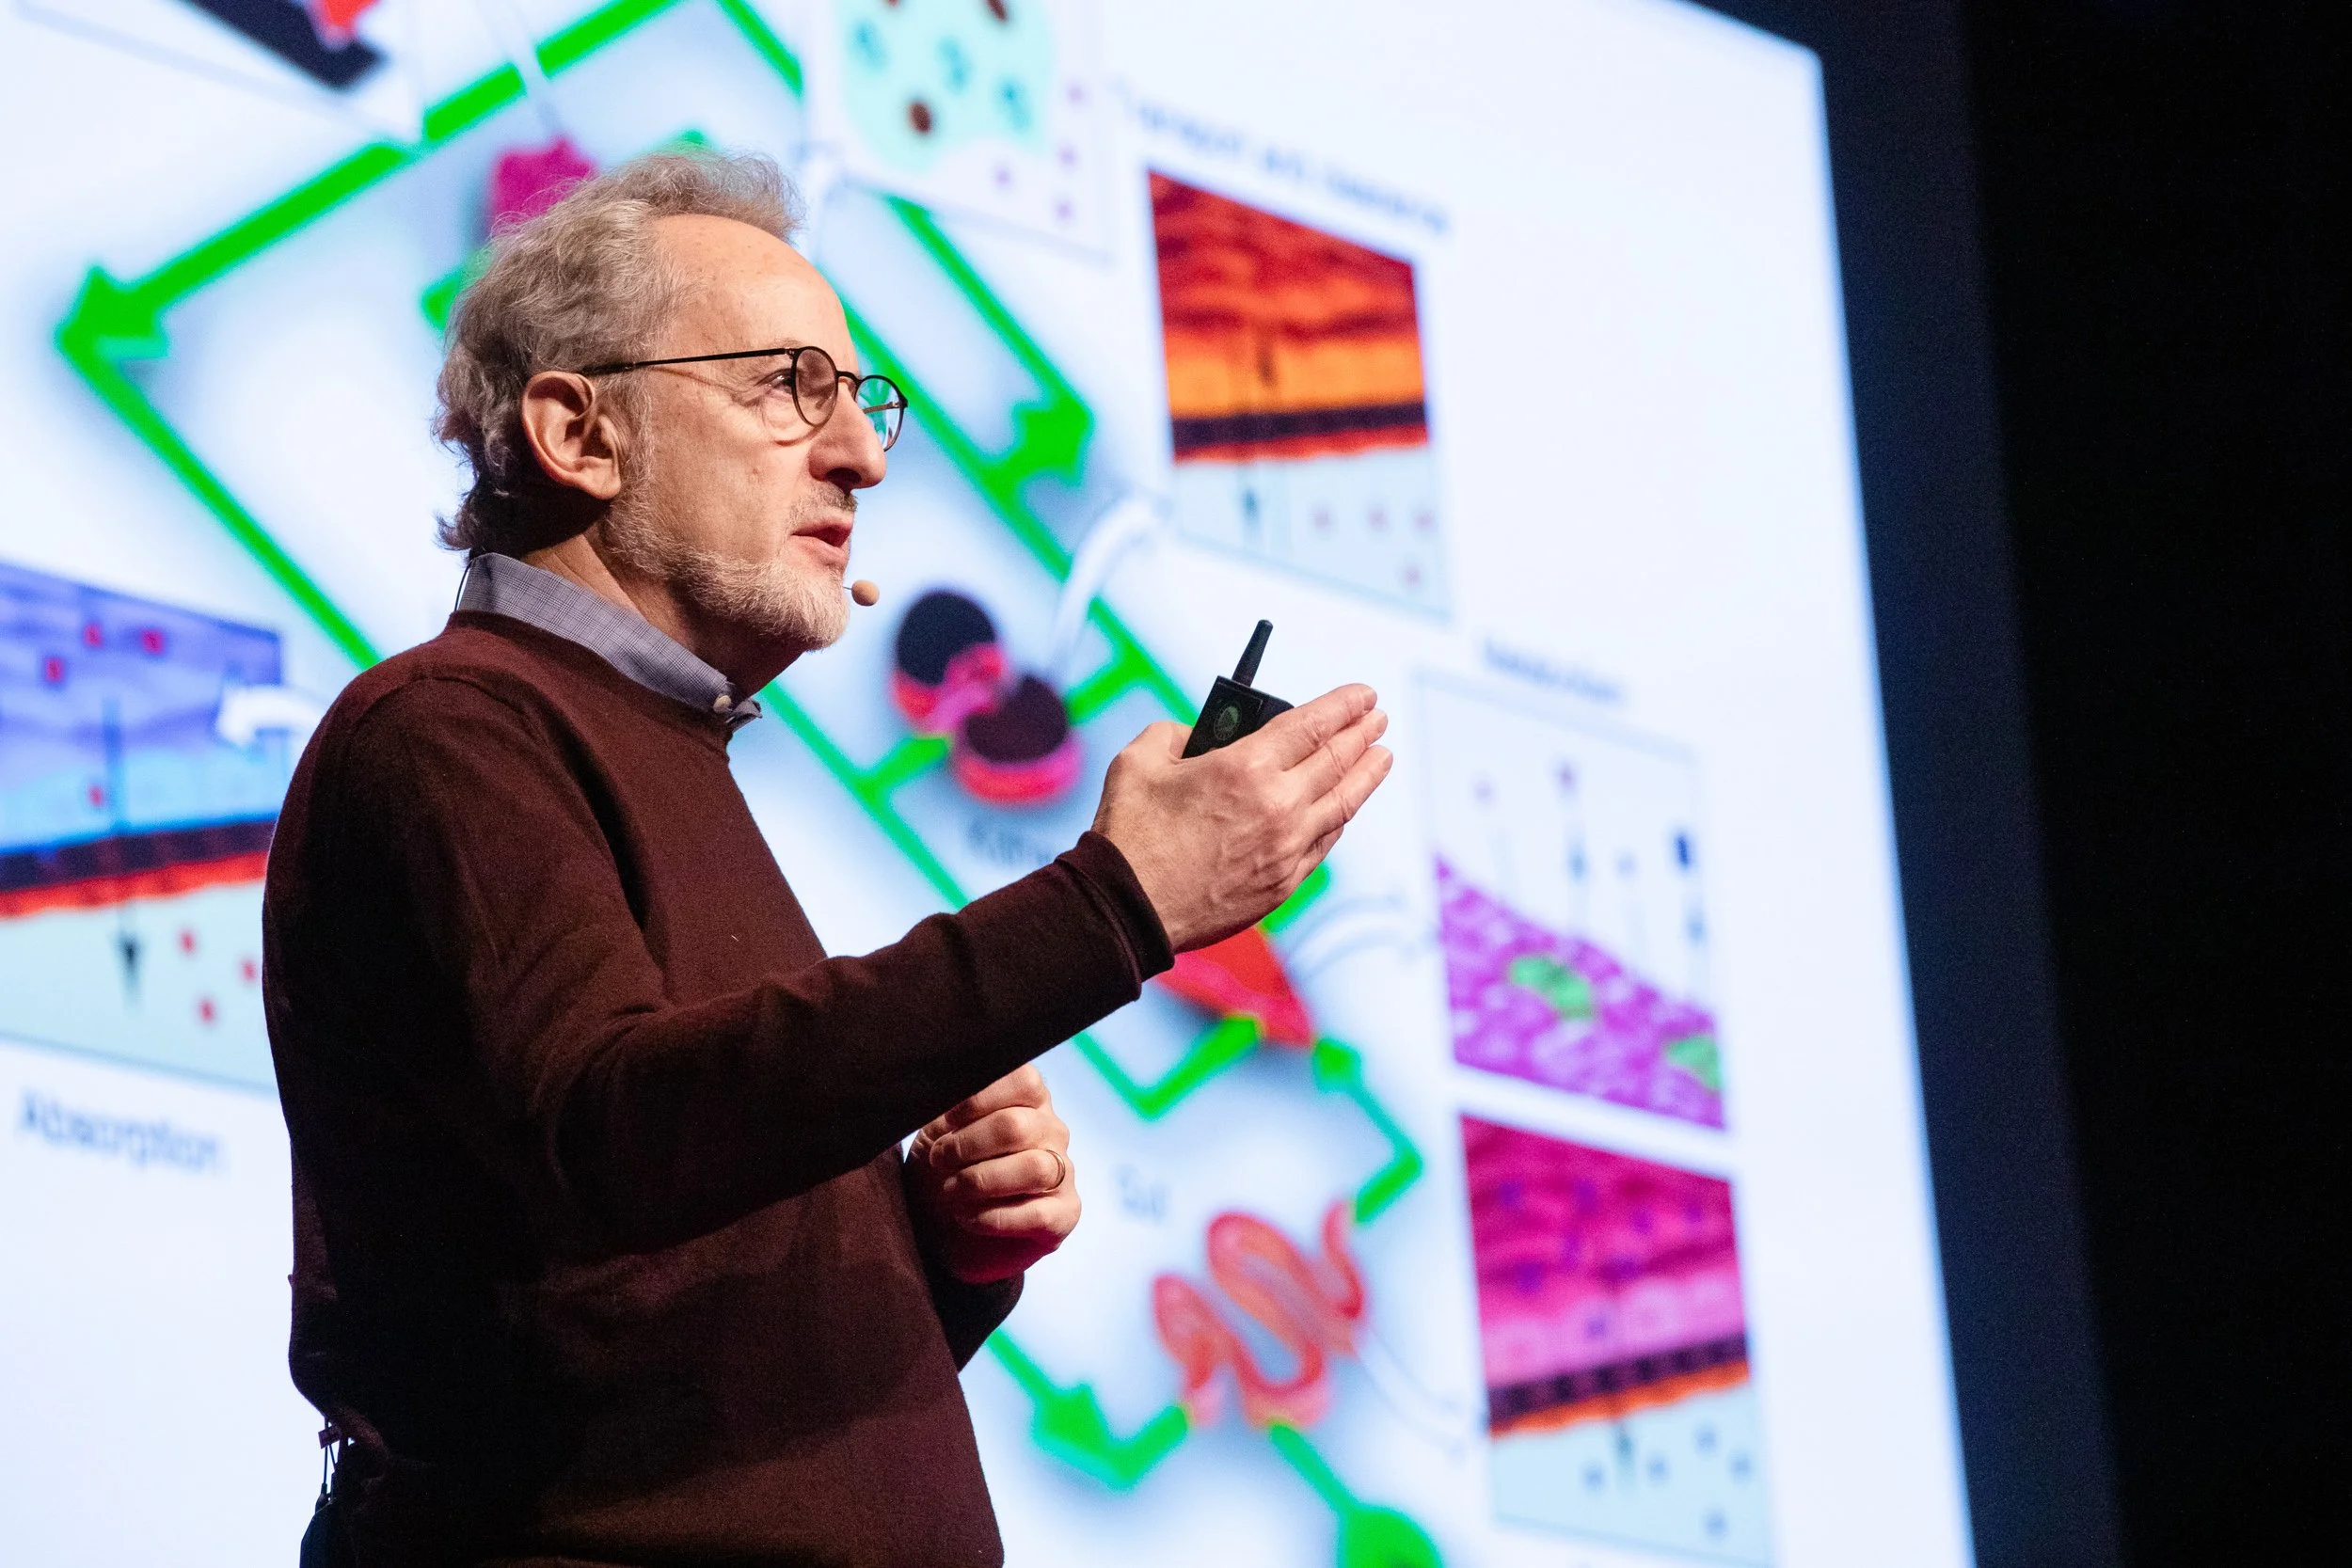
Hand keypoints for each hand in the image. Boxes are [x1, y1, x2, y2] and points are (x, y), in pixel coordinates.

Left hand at [905, 1064, 1078, 1284]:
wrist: (943, 1229)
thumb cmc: (943, 1171)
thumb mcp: (936, 1133)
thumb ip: (949, 1109)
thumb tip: (950, 1097)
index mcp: (1027, 1101)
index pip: (1023, 1080)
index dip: (978, 1098)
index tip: (945, 1120)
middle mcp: (1051, 1131)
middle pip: (1018, 1126)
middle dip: (968, 1144)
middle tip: (940, 1159)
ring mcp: (1063, 1172)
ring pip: (1034, 1167)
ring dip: (982, 1180)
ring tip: (952, 1191)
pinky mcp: (1064, 1214)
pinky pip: (1039, 1214)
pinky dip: (995, 1218)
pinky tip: (968, 1217)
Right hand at [1092, 684, 1391, 951]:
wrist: (1128, 908)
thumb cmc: (1130, 835)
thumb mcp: (1140, 760)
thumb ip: (1175, 733)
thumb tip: (1197, 736)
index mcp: (1245, 766)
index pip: (1312, 724)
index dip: (1344, 705)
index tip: (1364, 694)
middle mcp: (1277, 805)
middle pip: (1336, 759)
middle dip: (1362, 732)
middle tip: (1378, 717)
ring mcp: (1286, 848)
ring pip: (1343, 803)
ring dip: (1367, 774)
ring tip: (1382, 755)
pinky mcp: (1283, 882)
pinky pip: (1325, 842)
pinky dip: (1340, 817)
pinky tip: (1346, 806)